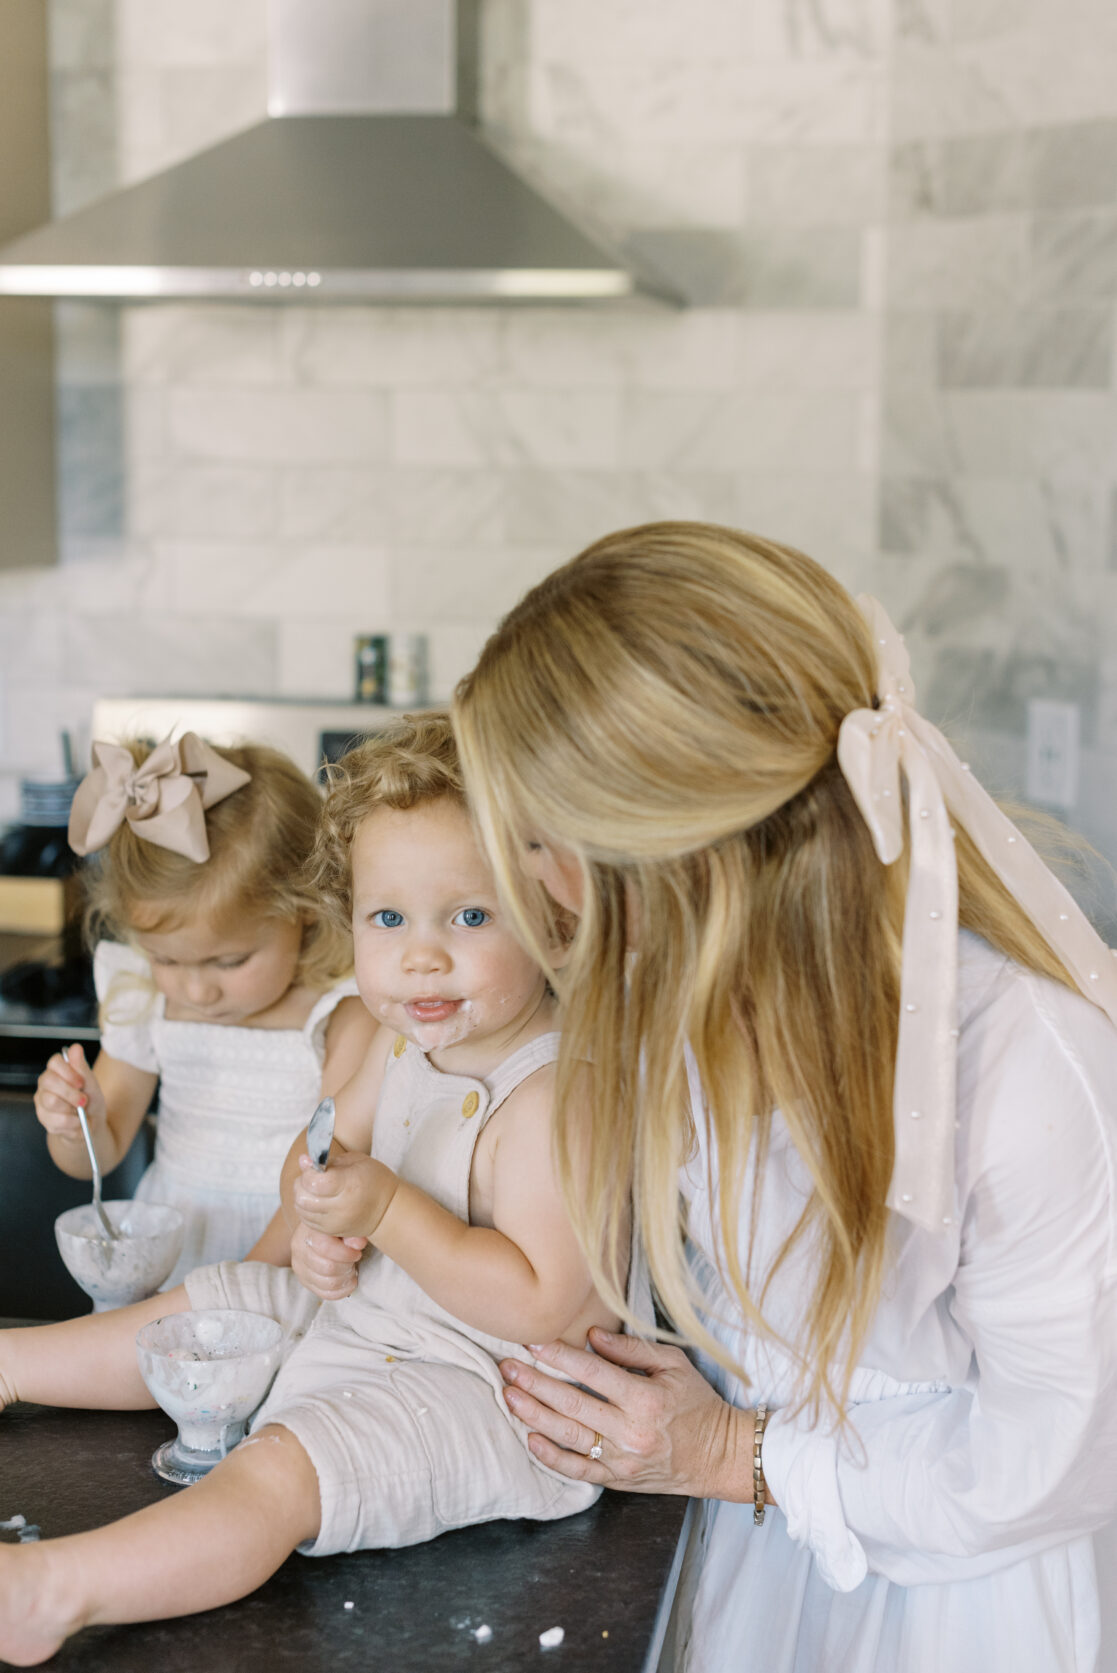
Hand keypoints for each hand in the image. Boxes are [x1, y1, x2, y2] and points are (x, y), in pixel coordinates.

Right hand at [34, 1043, 104, 1142]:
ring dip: (71, 1109)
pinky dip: (71, 1123)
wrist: (90, 1124)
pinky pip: (54, 1120)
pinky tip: (76, 1122)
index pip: (54, 1062)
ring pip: (51, 1101)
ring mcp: (42, 1100)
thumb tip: (75, 1048)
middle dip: (70, 1093)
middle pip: (49, 1081)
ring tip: (80, 1113)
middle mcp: (46, 1084)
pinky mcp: (43, 1117)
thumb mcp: (91, 1083)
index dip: (68, 1072)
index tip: (81, 1083)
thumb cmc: (90, 1100)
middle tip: (84, 1101)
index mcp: (58, 1071)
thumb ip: (81, 1067)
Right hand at [290, 1220, 366, 1301]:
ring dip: (345, 1279)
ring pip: (327, 1283)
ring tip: (351, 1269)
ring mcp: (299, 1266)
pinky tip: (349, 1281)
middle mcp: (300, 1248)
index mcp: (309, 1230)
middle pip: (327, 1268)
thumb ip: (353, 1232)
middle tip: (353, 1261)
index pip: (325, 1247)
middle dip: (346, 1266)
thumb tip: (358, 1243)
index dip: (345, 1253)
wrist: (321, 1231)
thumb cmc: (337, 1228)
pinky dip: (342, 1290)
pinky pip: (325, 1293)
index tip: (357, 1253)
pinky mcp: (304, 1280)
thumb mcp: (345, 1225)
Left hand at [292, 1150, 397, 1241]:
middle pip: (303, 1198)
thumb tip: (303, 1160)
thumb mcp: (356, 1161)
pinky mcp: (330, 1231)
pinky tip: (317, 1200)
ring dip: (302, 1196)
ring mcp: (335, 1222)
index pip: (314, 1182)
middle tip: (311, 1177)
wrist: (388, 1211)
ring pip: (301, 1210)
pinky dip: (306, 1209)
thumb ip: (327, 1160)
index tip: (315, 1166)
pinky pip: (306, 1220)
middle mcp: (341, 1207)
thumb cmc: (374, 1179)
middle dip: (301, 1184)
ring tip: (314, 1189)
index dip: (308, 1172)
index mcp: (349, 1185)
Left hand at [500, 1327, 761, 1502]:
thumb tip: (591, 1336)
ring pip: (569, 1437)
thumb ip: (631, 1349)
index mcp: (645, 1398)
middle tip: (507, 1366)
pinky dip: (552, 1457)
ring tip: (509, 1396)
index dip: (559, 1356)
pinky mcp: (618, 1480)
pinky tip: (530, 1438)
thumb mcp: (674, 1364)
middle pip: (572, 1405)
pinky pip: (578, 1471)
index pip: (592, 1373)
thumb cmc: (697, 1403)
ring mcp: (622, 1460)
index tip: (533, 1342)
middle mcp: (631, 1431)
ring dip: (534, 1416)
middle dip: (535, 1384)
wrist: (718, 1455)